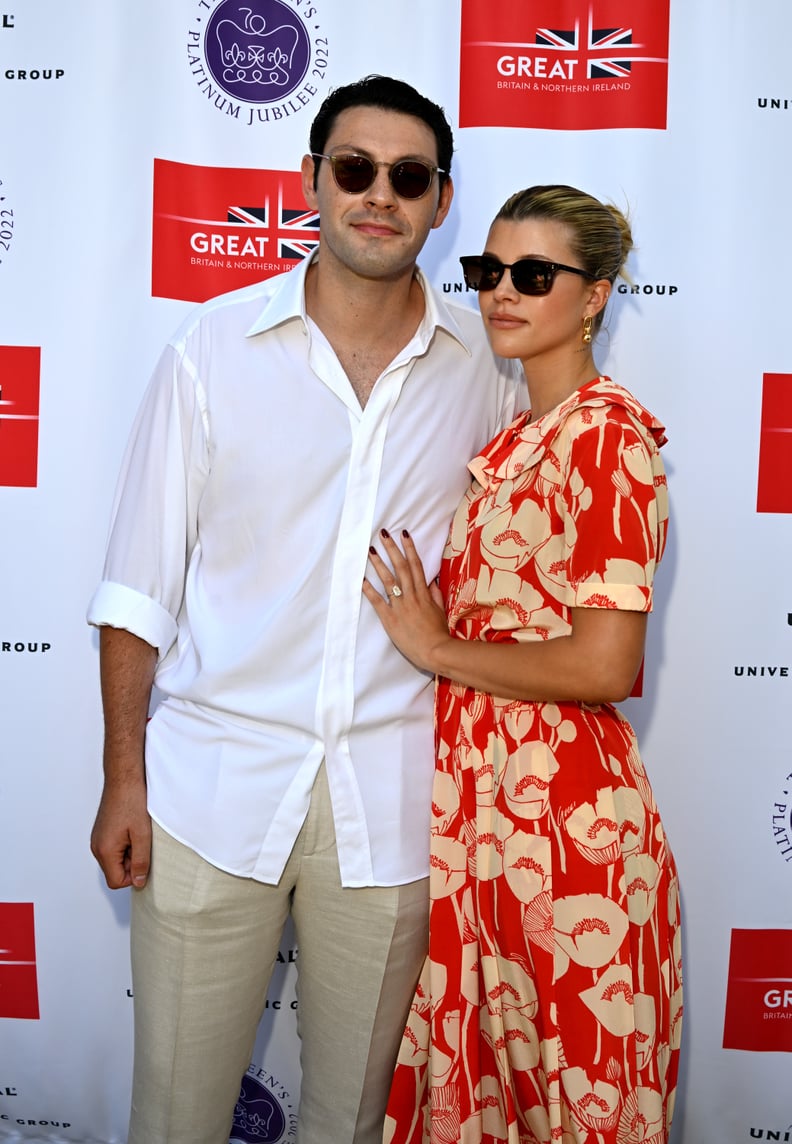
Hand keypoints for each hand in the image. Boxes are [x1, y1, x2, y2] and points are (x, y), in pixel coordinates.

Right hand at [90, 776, 151, 889]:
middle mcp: (97, 847)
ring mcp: (98, 839)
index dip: (133, 876)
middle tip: (142, 842)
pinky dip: (126, 843)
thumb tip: (138, 882)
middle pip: (115, 871)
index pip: (116, 882)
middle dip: (132, 862)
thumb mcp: (143, 834)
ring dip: (130, 852)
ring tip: (138, 833)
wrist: (123, 778)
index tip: (144, 859)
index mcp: (104, 850)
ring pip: (115, 859)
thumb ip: (140, 861)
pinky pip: (114, 848)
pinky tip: (133, 828)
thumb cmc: (132, 801)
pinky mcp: (102, 832)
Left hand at [362, 529, 450, 673]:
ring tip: (370, 550)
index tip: (404, 534)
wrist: (436, 651)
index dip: (410, 548)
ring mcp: (400, 606)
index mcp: (424, 593)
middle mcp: (411, 596)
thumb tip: (431, 581)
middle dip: (392, 549)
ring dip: (379, 564)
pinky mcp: (390, 619)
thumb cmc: (439, 633)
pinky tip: (361, 579)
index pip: (416, 565)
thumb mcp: (440, 611)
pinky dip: (369, 590)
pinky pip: (378, 601)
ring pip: (388, 580)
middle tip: (383, 534)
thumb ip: (435, 595)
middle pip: (401, 567)